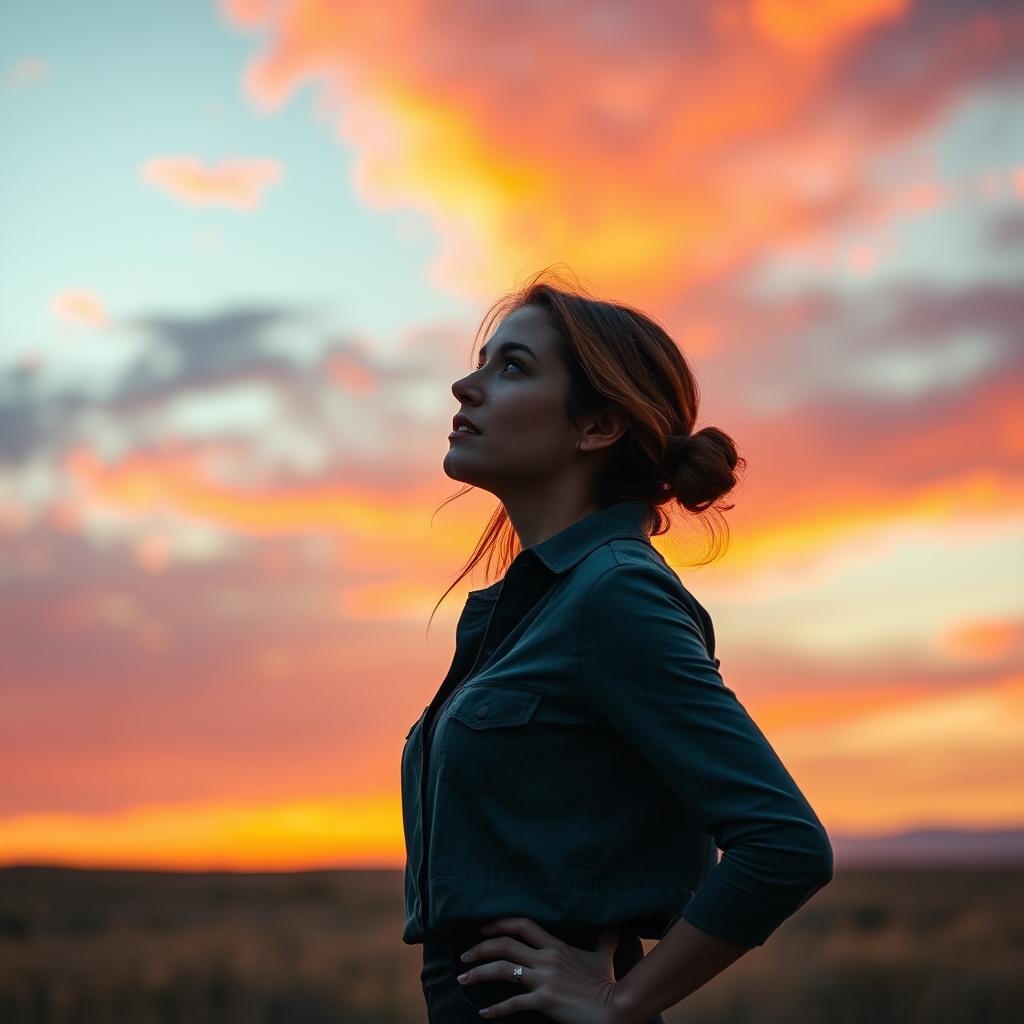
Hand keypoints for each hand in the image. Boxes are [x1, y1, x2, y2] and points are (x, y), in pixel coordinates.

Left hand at [456, 916, 622, 1022]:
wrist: (614, 1008)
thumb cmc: (607, 983)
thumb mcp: (603, 957)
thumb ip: (605, 940)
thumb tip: (614, 928)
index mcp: (556, 945)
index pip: (522, 924)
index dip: (500, 923)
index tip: (482, 928)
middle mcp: (546, 958)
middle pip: (505, 944)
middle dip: (480, 948)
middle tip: (464, 956)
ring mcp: (544, 979)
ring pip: (503, 970)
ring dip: (479, 973)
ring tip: (464, 979)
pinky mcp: (545, 1000)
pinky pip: (514, 1003)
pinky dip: (496, 1009)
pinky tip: (484, 1012)